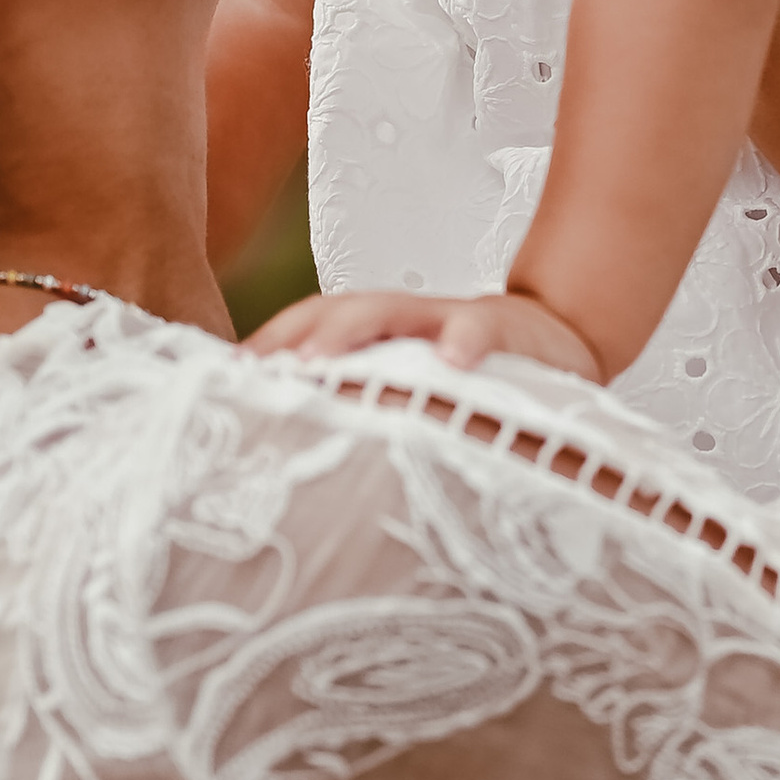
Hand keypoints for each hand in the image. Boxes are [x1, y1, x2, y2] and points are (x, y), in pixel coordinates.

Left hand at [252, 284, 604, 381]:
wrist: (559, 338)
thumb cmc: (475, 383)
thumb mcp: (412, 395)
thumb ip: (366, 416)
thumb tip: (304, 468)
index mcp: (375, 337)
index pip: (306, 328)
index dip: (265, 348)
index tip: (220, 382)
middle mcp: (402, 322)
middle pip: (333, 311)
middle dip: (288, 337)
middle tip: (252, 373)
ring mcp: (448, 321)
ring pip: (390, 311)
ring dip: (350, 331)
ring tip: (318, 359)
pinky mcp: (502, 329)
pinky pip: (480, 330)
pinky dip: (465, 342)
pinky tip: (452, 363)